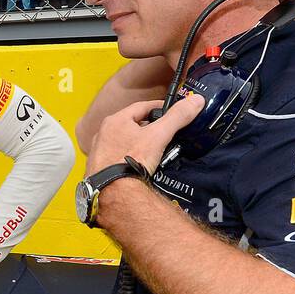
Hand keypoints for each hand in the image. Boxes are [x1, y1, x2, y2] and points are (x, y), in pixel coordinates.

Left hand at [86, 95, 204, 176]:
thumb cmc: (132, 159)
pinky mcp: (99, 169)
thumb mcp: (159, 135)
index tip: (171, 110)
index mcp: (115, 121)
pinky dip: (129, 158)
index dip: (159, 107)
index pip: (141, 106)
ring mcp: (99, 152)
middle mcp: (103, 134)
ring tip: (154, 149)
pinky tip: (139, 164)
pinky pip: (117, 158)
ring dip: (138, 143)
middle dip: (148, 127)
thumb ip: (177, 117)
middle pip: (131, 124)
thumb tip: (195, 101)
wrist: (115, 192)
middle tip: (164, 131)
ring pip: (124, 142)